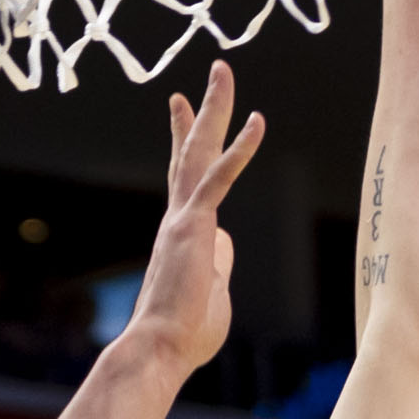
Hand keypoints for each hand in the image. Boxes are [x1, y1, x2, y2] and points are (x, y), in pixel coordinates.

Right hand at [123, 60, 259, 375]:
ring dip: (215, 108)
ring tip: (222, 70)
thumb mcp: (211, 292)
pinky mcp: (196, 226)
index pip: (186, 176)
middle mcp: (179, 217)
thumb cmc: (184, 333)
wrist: (161, 348)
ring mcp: (185, 219)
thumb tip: (223, 245)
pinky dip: (240, 149)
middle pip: (191, 152)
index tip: (182, 107)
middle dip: (203, 109)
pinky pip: (220, 178)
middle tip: (214, 72)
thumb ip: (217, 266)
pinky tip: (257, 121)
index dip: (185, 138)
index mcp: (183, 232)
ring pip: (200, 150)